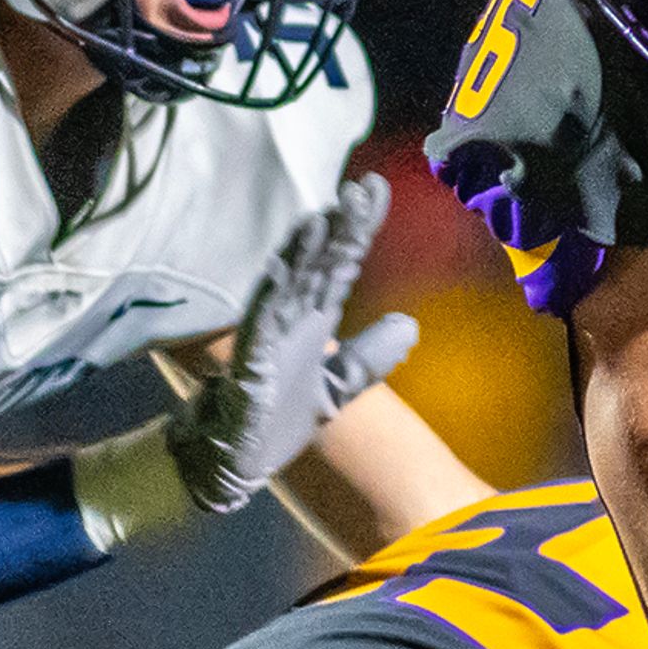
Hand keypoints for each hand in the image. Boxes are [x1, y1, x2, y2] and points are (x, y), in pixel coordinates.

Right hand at [166, 177, 419, 513]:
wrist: (236, 459)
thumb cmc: (279, 417)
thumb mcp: (338, 388)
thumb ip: (370, 357)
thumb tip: (411, 326)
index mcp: (314, 318)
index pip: (341, 263)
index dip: (359, 229)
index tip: (377, 191)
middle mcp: (291, 317)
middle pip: (319, 263)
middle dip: (339, 227)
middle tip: (358, 190)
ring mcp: (267, 336)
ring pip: (288, 284)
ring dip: (303, 251)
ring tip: (321, 217)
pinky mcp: (249, 362)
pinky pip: (258, 322)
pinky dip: (269, 294)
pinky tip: (281, 267)